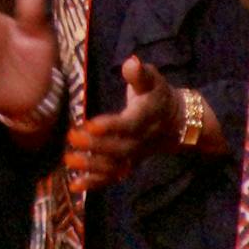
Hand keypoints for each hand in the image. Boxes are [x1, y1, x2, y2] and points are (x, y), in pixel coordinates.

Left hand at [65, 56, 176, 189]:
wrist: (178, 121)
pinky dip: (95, 183)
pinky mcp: (129, 164)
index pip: (129, 124)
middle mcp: (141, 140)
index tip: (89, 124)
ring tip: (69, 160)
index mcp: (146, 116)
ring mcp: (135, 155)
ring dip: (92, 167)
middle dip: (95, 146)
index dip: (111, 126)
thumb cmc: (157, 95)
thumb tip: (130, 62)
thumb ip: (140, 73)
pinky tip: (75, 186)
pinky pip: (113, 177)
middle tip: (71, 138)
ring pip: (115, 166)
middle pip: (120, 148)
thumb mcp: (153, 80)